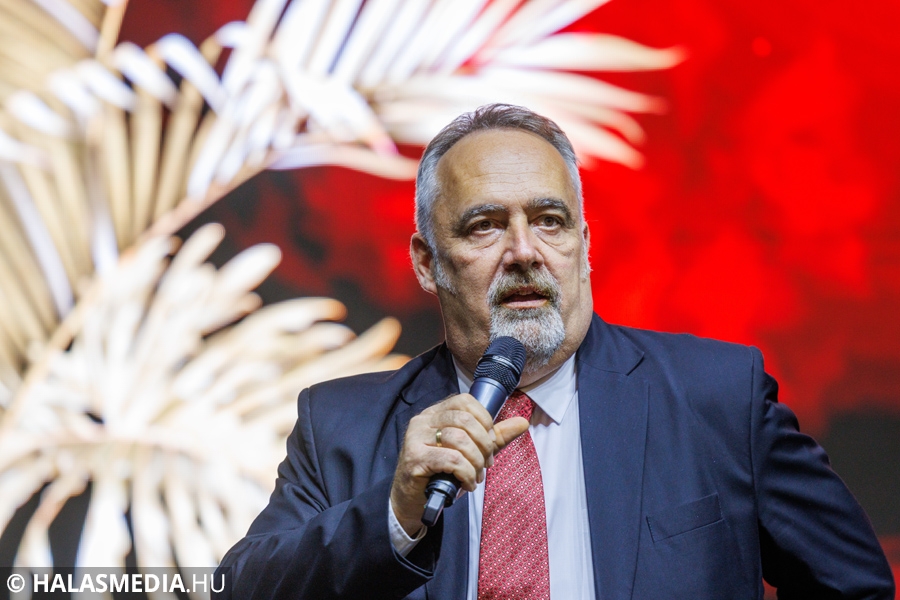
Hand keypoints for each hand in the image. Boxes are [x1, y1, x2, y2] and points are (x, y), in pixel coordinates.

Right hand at [390, 393, 529, 535]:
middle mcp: (423, 421)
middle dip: (484, 444)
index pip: (464, 402)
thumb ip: (494, 437)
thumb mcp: (469, 452)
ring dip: (475, 462)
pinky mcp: (414, 458)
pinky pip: (450, 460)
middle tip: (486, 464)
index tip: (490, 442)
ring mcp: (416, 438)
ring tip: (476, 476)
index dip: (484, 420)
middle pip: (464, 420)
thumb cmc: (440, 473)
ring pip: (459, 440)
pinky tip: (466, 484)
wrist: (411, 501)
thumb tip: (523, 423)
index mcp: (435, 413)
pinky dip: (466, 473)